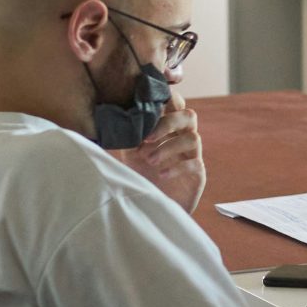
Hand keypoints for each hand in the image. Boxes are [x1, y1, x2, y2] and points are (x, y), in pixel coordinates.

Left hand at [121, 95, 204, 211]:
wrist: (148, 209)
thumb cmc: (139, 176)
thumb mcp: (126, 153)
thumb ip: (124, 134)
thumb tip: (109, 117)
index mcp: (166, 128)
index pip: (173, 104)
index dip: (168, 97)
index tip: (151, 101)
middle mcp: (181, 138)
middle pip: (189, 116)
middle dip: (169, 123)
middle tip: (147, 137)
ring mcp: (192, 155)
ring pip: (193, 138)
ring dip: (169, 147)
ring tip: (150, 160)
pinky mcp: (197, 174)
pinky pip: (194, 163)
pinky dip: (177, 166)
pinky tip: (162, 174)